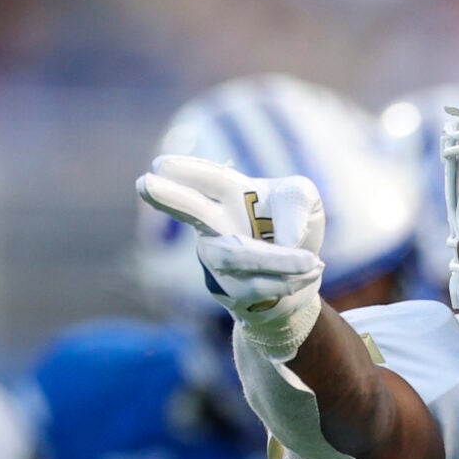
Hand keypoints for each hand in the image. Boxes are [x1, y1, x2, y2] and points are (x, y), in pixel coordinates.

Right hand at [137, 154, 326, 358]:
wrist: (299, 277)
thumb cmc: (290, 228)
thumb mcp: (303, 200)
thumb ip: (295, 202)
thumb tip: (287, 238)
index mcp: (230, 195)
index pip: (208, 178)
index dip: (186, 171)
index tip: (159, 165)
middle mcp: (215, 226)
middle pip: (191, 211)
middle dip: (169, 197)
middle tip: (144, 182)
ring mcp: (218, 262)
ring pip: (237, 256)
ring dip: (277, 260)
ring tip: (314, 261)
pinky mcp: (231, 294)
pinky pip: (260, 287)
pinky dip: (291, 280)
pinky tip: (312, 272)